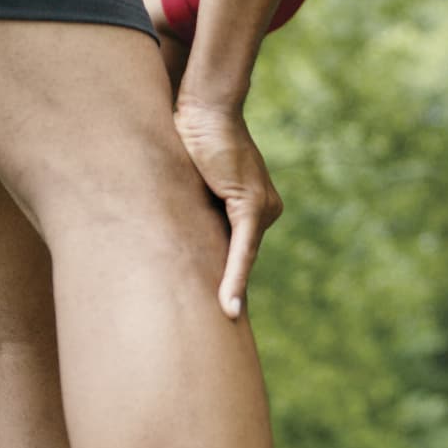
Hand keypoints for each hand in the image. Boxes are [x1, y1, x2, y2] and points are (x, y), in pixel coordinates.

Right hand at [173, 99, 283, 318]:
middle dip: (229, 296)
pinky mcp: (251, 205)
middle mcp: (268, 211)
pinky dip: (234, 277)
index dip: (230, 286)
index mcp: (259, 209)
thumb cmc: (194, 144)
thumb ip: (198, 216)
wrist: (205, 111)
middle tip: (222, 336)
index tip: (225, 321)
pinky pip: (243, 249)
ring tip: (222, 330)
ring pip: (243, 260)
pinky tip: (229, 307)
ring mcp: (264, 209)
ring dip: (227, 292)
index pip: (243, 256)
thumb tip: (178, 248)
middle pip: (242, 262)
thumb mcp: (198, 188)